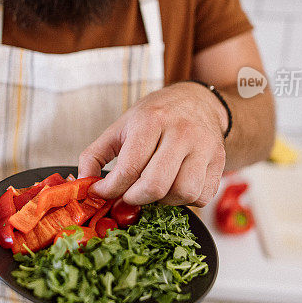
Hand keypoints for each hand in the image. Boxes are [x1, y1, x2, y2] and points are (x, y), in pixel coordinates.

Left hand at [78, 82, 226, 206]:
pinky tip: (174, 186)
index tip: (103, 192)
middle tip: (127, 197)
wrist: (197, 101)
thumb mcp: (121, 126)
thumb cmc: (156, 115)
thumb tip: (82, 184)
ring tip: (153, 190)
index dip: (111, 189)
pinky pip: (202, 197)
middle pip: (155, 185)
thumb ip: (94, 155)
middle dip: (135, 199)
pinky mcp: (219, 162)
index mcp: (152, 120)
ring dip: (162, 201)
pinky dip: (185, 201)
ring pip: (182, 194)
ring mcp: (204, 147)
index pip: (129, 168)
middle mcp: (181, 132)